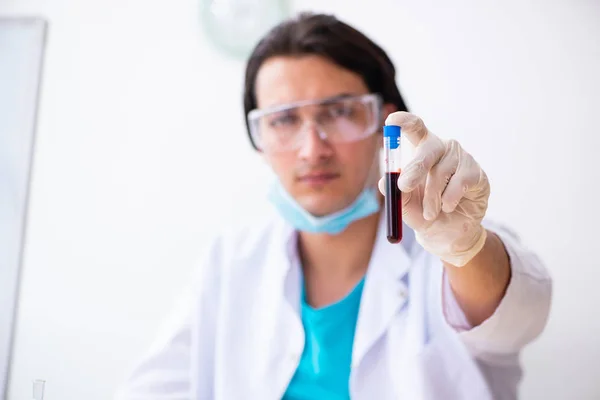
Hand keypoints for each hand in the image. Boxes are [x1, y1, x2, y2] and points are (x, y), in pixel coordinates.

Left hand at [378, 112, 489, 266]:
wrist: (449, 233)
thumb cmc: (424, 213)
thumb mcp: (405, 206)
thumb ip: (395, 193)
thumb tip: (383, 182)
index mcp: (421, 150)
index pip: (414, 127)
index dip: (404, 121)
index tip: (391, 122)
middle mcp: (441, 149)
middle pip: (429, 147)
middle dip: (415, 168)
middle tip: (404, 187)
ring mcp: (461, 158)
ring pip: (441, 172)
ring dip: (431, 198)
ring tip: (430, 213)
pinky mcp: (476, 172)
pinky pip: (459, 183)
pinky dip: (449, 199)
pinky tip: (448, 207)